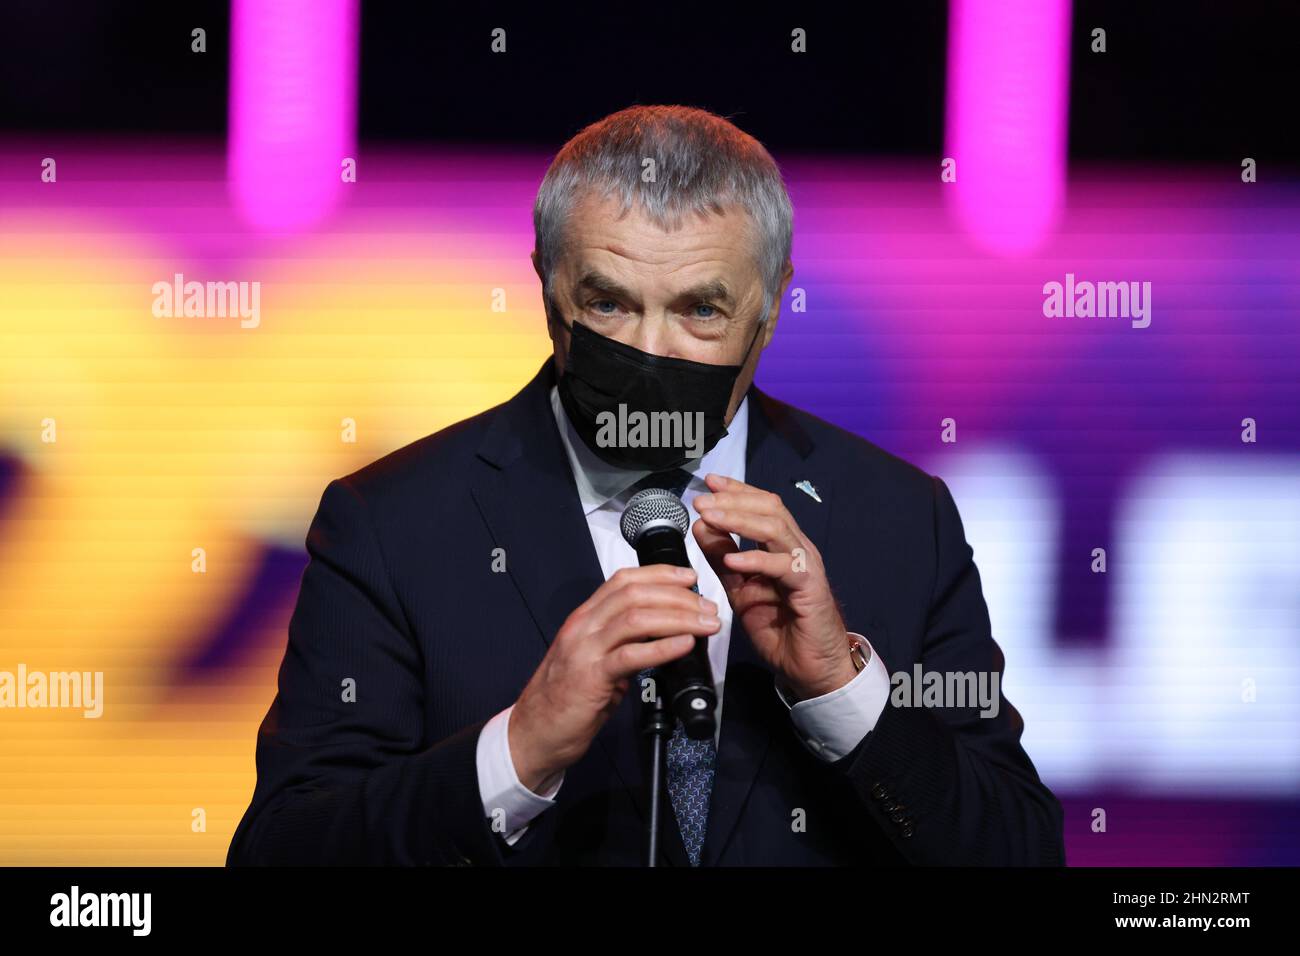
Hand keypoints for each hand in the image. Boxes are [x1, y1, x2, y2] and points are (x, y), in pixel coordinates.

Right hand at [509, 564, 721, 791]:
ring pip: (636, 618)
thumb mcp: (596, 659)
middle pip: (634, 594)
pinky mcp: (590, 677)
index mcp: (585, 618)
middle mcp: (583, 626)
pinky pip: (630, 655)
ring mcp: (584, 650)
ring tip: (705, 625)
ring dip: (678, 618)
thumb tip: (665, 635)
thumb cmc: (567, 698)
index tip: (690, 577)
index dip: (660, 574)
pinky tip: (684, 645)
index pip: (623, 580)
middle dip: (678, 596)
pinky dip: (662, 647)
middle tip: (707, 608)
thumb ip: (623, 642)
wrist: (534, 732)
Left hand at [692, 473, 854, 700]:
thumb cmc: (781, 628)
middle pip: (769, 508)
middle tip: (702, 500)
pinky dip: (755, 560)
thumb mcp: (740, 589)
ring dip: (740, 520)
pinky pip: (784, 566)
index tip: (708, 482)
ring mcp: (806, 565)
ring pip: (776, 528)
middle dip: (733, 500)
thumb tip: (701, 526)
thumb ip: (722, 558)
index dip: (736, 490)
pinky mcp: (810, 587)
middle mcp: (797, 548)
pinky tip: (732, 560)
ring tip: (710, 518)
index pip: (762, 505)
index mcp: (781, 546)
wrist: (811, 667)